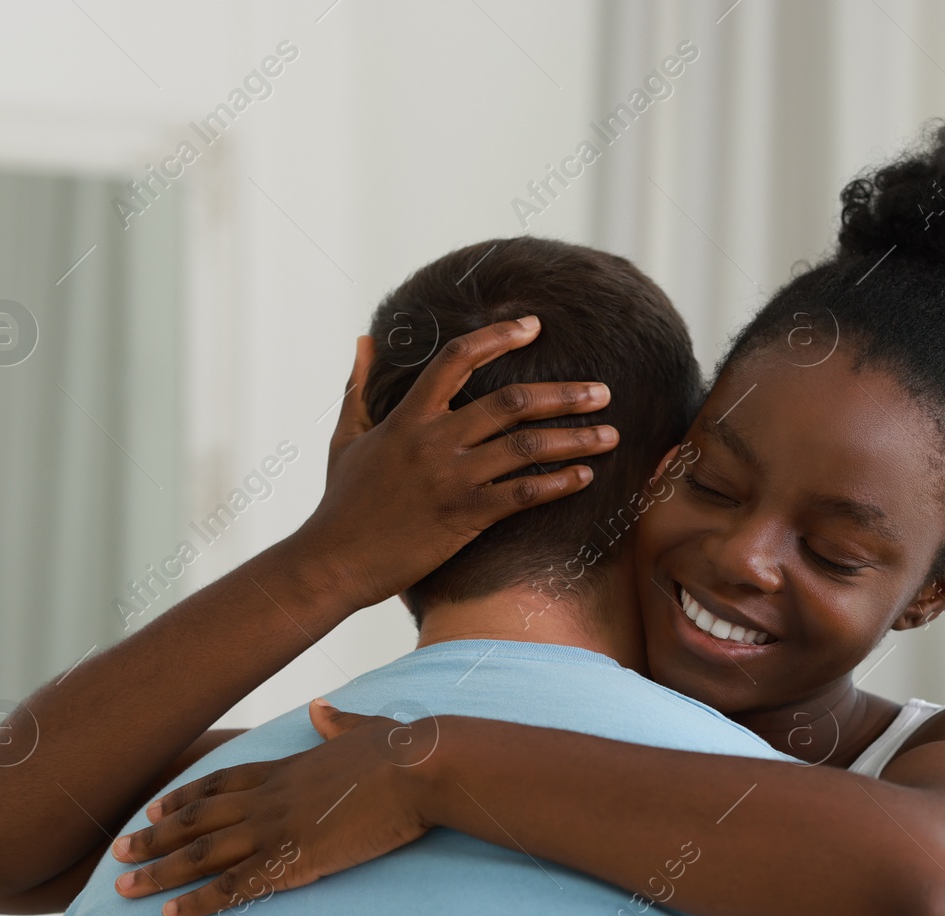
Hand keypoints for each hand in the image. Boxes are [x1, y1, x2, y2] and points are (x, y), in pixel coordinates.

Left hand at [110, 700, 436, 915]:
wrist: (418, 767)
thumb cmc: (401, 749)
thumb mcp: (362, 728)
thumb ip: (336, 722)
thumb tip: (320, 708)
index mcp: (286, 768)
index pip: (220, 782)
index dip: (183, 797)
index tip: (153, 807)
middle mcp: (270, 798)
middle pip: (197, 820)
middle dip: (153, 837)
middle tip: (116, 852)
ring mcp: (277, 829)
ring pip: (202, 854)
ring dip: (158, 872)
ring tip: (122, 888)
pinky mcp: (292, 860)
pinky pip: (233, 887)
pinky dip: (198, 903)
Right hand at [293, 316, 617, 608]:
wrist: (333, 561)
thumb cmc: (340, 502)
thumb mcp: (346, 436)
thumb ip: (359, 386)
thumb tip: (365, 340)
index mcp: (407, 416)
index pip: (457, 360)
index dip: (498, 336)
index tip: (533, 325)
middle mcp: (434, 440)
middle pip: (511, 402)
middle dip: (564, 394)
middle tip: (602, 391)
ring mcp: (452, 478)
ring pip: (528, 447)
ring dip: (575, 439)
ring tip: (611, 433)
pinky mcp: (465, 516)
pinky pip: (524, 494)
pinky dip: (559, 483)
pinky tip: (586, 477)